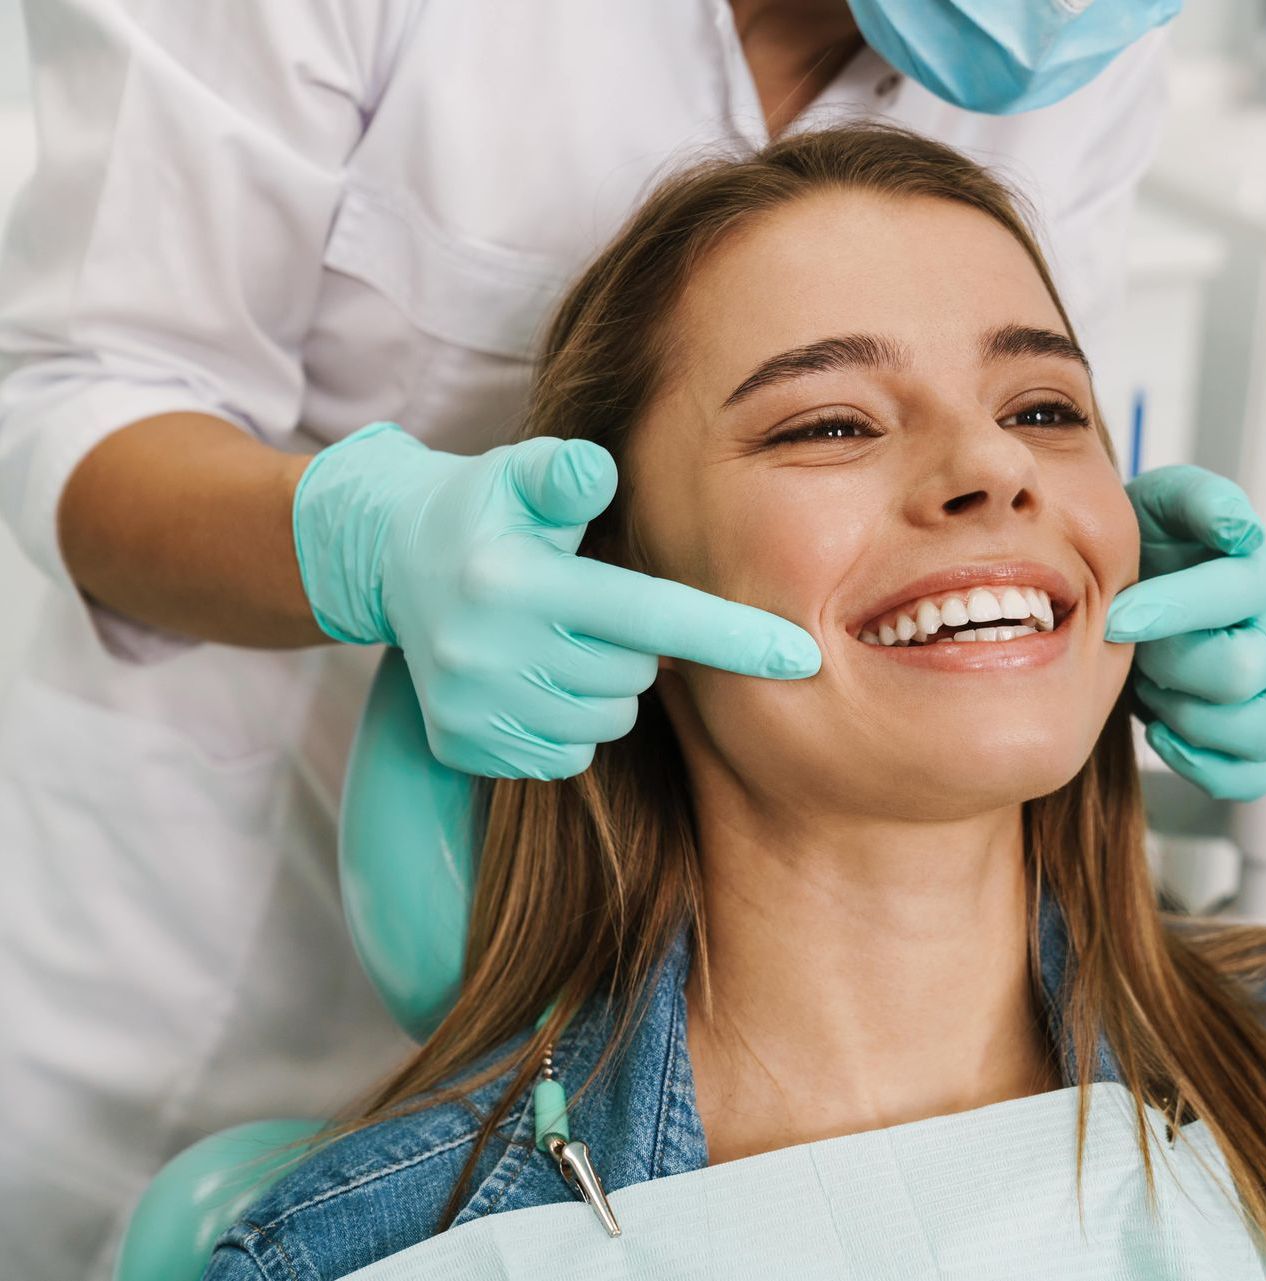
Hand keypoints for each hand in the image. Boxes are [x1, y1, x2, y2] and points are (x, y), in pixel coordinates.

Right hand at [293, 422, 819, 778]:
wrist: (388, 560)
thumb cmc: (485, 508)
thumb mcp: (518, 473)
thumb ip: (566, 473)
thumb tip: (599, 470)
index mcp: (515, 583)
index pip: (649, 617)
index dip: (731, 637)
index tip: (803, 658)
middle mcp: (489, 655)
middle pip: (633, 675)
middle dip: (636, 645)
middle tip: (591, 604)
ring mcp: (474, 710)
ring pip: (606, 722)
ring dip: (603, 685)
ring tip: (559, 637)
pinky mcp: (464, 747)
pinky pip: (566, 755)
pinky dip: (568, 722)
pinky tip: (534, 676)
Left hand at [1104, 465, 1265, 801]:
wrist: (1131, 586)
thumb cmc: (1150, 546)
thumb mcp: (1163, 502)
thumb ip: (1200, 501)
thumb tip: (1239, 529)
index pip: (1236, 598)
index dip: (1169, 610)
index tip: (1116, 616)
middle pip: (1242, 673)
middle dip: (1171, 664)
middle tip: (1134, 648)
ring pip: (1265, 732)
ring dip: (1193, 719)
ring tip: (1154, 689)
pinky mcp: (1253, 733)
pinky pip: (1255, 775)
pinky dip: (1207, 766)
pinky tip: (1163, 733)